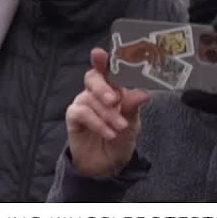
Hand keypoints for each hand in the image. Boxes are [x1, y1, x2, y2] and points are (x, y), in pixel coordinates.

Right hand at [65, 48, 149, 178]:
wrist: (108, 164)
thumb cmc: (120, 137)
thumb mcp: (132, 122)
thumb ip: (133, 106)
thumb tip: (143, 93)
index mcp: (111, 87)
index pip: (106, 68)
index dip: (101, 59)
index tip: (99, 53)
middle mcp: (94, 91)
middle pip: (93, 78)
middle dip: (103, 87)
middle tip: (115, 100)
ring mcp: (83, 103)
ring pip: (90, 98)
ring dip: (107, 113)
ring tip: (120, 127)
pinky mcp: (73, 117)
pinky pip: (82, 113)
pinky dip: (97, 123)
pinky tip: (109, 133)